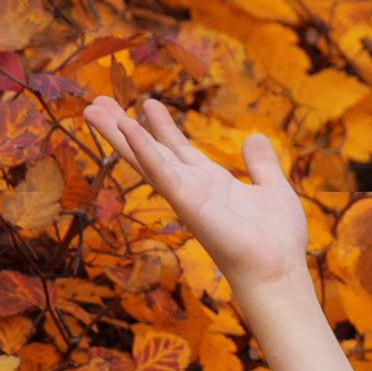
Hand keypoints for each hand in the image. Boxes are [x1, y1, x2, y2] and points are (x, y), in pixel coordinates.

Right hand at [82, 97, 308, 294]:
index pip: (179, 149)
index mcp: (211, 183)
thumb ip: (262, 164)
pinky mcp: (187, 203)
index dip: (162, 127)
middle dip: (123, 127)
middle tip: (97, 101)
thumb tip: (256, 136)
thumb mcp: (273, 189)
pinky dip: (143, 150)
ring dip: (117, 133)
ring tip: (92, 108)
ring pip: (144, 158)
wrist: (279, 269)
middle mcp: (192, 188)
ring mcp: (186, 195)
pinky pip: (161, 173)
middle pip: (150, 151)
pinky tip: (126, 128)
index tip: (147, 103)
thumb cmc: (278, 240)